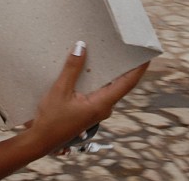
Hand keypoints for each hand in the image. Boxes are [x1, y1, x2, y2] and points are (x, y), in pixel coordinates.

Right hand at [28, 41, 148, 153]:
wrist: (41, 140)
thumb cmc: (51, 119)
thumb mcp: (60, 90)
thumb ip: (72, 69)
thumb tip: (81, 47)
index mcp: (102, 104)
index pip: (127, 83)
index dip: (138, 68)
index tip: (146, 54)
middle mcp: (104, 108)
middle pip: (121, 84)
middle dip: (125, 66)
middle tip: (126, 48)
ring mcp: (98, 110)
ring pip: (110, 88)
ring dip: (110, 72)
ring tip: (110, 53)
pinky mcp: (90, 111)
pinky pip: (100, 91)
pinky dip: (99, 79)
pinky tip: (91, 69)